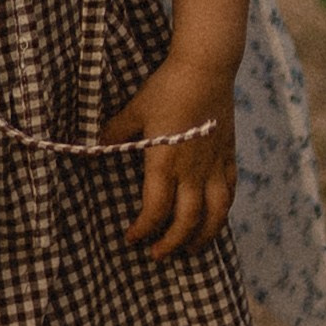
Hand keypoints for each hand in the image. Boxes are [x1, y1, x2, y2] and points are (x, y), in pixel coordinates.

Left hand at [104, 58, 238, 255]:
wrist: (206, 69)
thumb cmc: (166, 88)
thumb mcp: (134, 110)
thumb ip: (115, 132)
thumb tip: (96, 145)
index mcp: (165, 163)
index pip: (155, 210)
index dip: (143, 229)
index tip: (132, 238)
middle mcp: (192, 171)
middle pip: (187, 221)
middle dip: (172, 243)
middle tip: (158, 255)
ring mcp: (214, 165)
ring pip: (215, 213)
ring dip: (204, 236)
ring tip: (191, 249)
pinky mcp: (228, 155)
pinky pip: (229, 191)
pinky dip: (222, 211)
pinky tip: (215, 218)